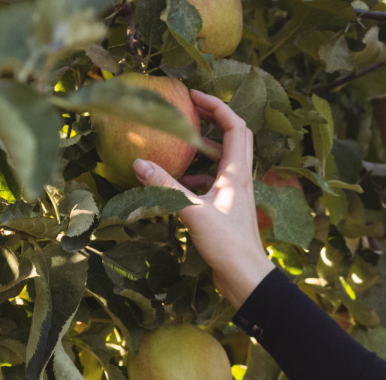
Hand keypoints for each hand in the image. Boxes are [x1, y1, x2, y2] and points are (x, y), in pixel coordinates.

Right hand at [131, 90, 275, 308]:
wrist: (246, 277)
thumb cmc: (227, 245)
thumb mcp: (193, 212)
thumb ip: (166, 187)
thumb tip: (139, 163)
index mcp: (237, 172)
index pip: (234, 126)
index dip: (216, 106)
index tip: (193, 95)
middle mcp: (239, 178)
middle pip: (233, 136)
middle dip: (212, 119)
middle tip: (186, 109)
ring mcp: (235, 194)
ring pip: (221, 160)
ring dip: (202, 149)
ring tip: (176, 143)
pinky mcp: (227, 209)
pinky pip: (212, 182)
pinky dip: (197, 176)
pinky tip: (176, 182)